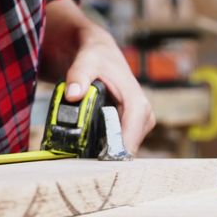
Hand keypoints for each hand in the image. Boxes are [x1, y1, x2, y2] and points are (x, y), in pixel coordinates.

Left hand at [61, 31, 153, 153]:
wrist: (102, 53)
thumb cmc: (97, 57)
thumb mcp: (86, 61)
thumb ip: (78, 76)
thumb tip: (73, 94)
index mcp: (137, 103)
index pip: (129, 137)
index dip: (113, 153)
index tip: (94, 164)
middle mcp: (143, 116)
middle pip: (126, 148)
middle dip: (104, 155)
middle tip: (79, 161)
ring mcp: (138, 123)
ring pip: (122, 149)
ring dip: (103, 153)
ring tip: (79, 155)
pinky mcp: (131, 127)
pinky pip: (119, 144)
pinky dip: (104, 147)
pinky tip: (86, 149)